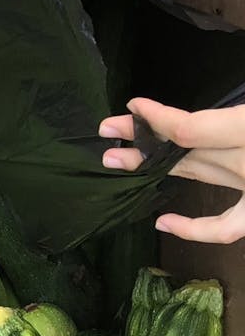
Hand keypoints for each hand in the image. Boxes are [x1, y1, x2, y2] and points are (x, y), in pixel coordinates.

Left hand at [100, 97, 244, 242]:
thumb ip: (227, 116)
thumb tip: (192, 116)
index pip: (190, 130)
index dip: (157, 118)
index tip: (134, 106)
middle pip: (185, 149)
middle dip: (143, 138)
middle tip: (107, 129)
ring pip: (200, 175)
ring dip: (157, 166)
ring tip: (117, 160)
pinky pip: (225, 227)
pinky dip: (193, 228)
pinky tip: (162, 223)